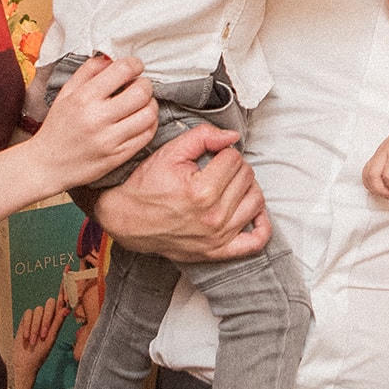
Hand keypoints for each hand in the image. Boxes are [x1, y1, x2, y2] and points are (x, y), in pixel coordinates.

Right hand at [7, 296, 67, 388]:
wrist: (25, 363)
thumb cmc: (41, 354)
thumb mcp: (51, 339)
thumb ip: (57, 323)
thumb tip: (67, 308)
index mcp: (57, 321)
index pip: (62, 303)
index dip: (64, 291)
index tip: (65, 280)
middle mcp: (47, 317)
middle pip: (50, 303)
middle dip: (47, 318)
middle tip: (44, 334)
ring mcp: (36, 318)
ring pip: (38, 310)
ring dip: (36, 327)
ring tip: (35, 341)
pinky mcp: (25, 320)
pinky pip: (28, 314)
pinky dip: (28, 326)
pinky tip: (27, 337)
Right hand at [30, 55, 157, 191]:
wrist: (47, 165)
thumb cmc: (57, 127)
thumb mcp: (66, 93)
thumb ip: (88, 71)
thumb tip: (111, 57)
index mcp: (83, 98)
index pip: (122, 70)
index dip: (135, 64)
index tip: (135, 66)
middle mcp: (97, 118)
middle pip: (141, 92)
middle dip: (145, 84)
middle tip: (139, 85)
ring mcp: (109, 140)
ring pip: (149, 115)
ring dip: (151, 104)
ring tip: (142, 104)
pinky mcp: (118, 156)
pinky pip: (147, 136)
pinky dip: (150, 124)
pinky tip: (141, 120)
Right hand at [90, 124, 268, 262]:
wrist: (126, 219)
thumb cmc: (146, 185)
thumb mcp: (169, 153)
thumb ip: (203, 137)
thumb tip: (232, 137)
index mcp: (202, 191)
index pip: (234, 159)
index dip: (222, 152)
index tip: (210, 156)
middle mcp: (213, 216)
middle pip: (247, 177)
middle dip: (234, 166)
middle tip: (217, 168)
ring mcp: (217, 237)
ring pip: (256, 201)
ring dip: (248, 187)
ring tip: (231, 183)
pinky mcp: (217, 251)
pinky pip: (254, 242)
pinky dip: (262, 226)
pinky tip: (255, 212)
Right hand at [364, 125, 388, 197]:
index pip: (388, 174)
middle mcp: (384, 153)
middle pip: (372, 175)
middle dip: (381, 189)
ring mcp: (378, 154)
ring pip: (366, 174)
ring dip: (373, 187)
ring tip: (386, 191)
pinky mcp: (377, 156)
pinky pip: (367, 170)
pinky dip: (370, 181)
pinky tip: (380, 185)